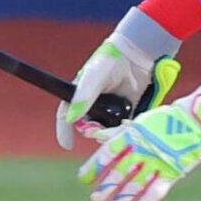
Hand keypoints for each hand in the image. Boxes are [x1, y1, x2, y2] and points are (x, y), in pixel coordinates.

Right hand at [56, 7, 182, 149]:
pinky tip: (129, 123)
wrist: (135, 55)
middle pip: (89, 128)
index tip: (67, 145)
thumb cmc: (109, 61)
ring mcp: (110, 110)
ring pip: (106, 131)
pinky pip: (123, 128)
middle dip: (95, 133)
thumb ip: (84, 96)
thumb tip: (71, 120)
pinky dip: (124, 129)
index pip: (67, 116)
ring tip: (120, 125)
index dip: (64, 132)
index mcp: (80, 96)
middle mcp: (93, 105)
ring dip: (111, 133)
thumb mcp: (94, 77)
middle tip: (103, 132)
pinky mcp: (126, 112)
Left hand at [77, 85, 200, 200]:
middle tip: (96, 199)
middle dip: (106, 187)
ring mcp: (157, 161)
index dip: (94, 167)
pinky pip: (156, 191)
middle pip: (118, 172)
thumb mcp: (140, 123)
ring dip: (122, 198)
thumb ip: (119, 133)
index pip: (107, 153)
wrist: (197, 119)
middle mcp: (142, 149)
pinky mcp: (172, 172)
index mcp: (132, 134)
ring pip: (135, 185)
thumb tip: (96, 138)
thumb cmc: (165, 121)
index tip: (83, 178)